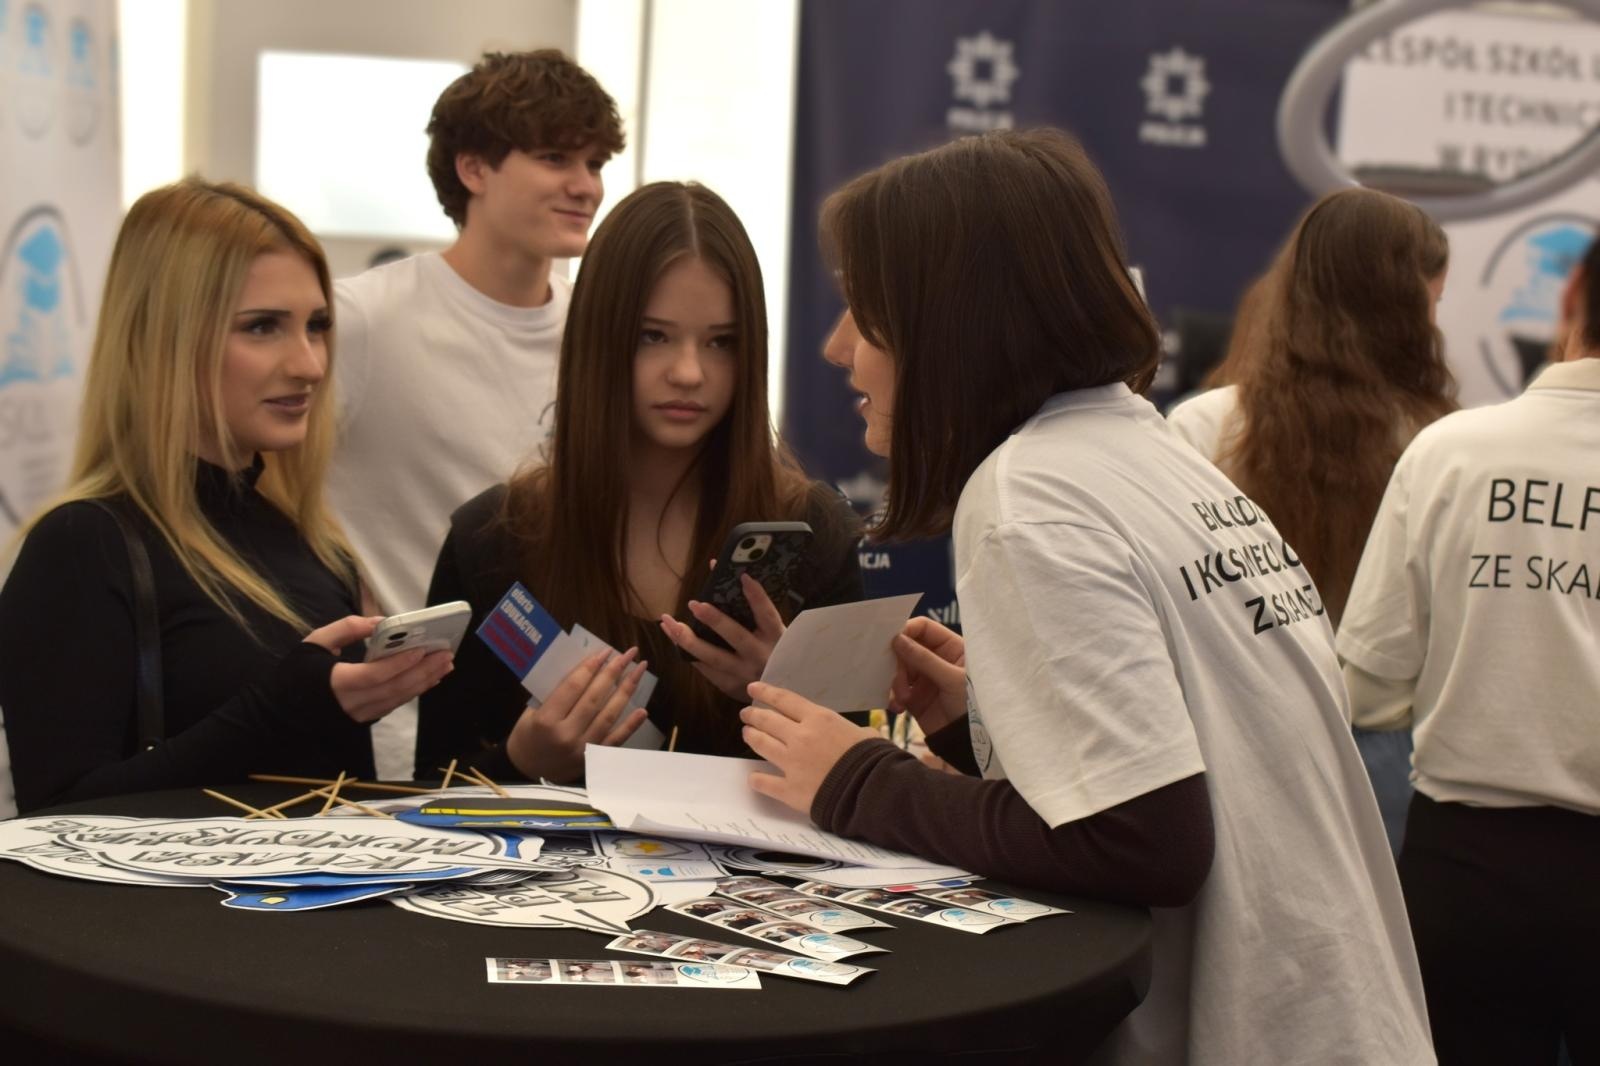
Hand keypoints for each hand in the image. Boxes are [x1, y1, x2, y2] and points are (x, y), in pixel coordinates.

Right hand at [311, 615, 453, 724]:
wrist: (282, 710)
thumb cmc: (297, 673)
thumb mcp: (314, 643)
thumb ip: (346, 628)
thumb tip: (380, 621)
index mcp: (336, 683)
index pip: (374, 675)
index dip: (399, 664)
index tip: (421, 650)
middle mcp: (352, 703)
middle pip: (394, 689)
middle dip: (423, 672)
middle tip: (446, 654)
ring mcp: (360, 715)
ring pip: (398, 699)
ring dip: (425, 682)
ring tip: (445, 665)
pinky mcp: (365, 718)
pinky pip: (394, 704)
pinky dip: (414, 691)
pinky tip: (429, 678)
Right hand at [505, 648, 650, 782]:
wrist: (527, 771)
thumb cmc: (528, 734)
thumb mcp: (533, 710)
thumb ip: (556, 692)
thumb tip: (587, 667)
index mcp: (546, 720)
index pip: (573, 687)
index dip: (591, 667)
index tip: (606, 651)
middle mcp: (566, 735)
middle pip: (594, 698)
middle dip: (614, 672)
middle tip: (629, 653)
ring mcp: (582, 749)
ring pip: (609, 716)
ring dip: (627, 691)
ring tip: (640, 670)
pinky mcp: (593, 759)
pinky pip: (615, 740)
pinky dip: (630, 725)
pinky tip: (643, 710)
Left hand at [659, 571, 784, 698]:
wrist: (777, 696)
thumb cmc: (774, 654)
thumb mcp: (775, 635)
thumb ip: (758, 616)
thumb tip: (734, 582)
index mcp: (776, 638)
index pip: (767, 614)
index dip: (756, 596)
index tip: (743, 576)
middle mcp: (759, 656)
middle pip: (736, 637)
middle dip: (715, 620)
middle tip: (695, 604)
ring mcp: (742, 673)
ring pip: (712, 656)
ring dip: (688, 639)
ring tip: (669, 622)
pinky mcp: (727, 685)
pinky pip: (703, 667)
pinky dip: (685, 651)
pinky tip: (672, 635)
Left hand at [741, 682, 880, 816]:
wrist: (871, 791)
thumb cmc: (873, 760)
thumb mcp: (866, 734)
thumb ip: (852, 731)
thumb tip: (860, 735)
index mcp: (819, 719)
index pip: (785, 700)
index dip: (766, 692)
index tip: (752, 688)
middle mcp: (800, 737)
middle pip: (768, 721)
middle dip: (754, 715)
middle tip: (746, 714)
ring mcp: (791, 763)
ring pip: (762, 745)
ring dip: (752, 737)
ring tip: (746, 734)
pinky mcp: (789, 789)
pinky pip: (765, 782)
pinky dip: (757, 779)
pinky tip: (753, 778)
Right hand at [888, 616, 966, 734]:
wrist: (970, 742)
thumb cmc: (973, 705)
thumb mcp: (951, 679)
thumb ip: (924, 658)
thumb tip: (897, 639)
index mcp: (950, 648)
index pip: (923, 628)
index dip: (906, 630)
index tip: (892, 640)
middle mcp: (935, 659)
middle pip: (906, 648)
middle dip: (898, 662)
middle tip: (897, 677)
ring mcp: (924, 678)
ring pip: (898, 669)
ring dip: (894, 681)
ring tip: (900, 698)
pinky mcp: (914, 697)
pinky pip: (895, 690)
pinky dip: (892, 697)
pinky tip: (897, 707)